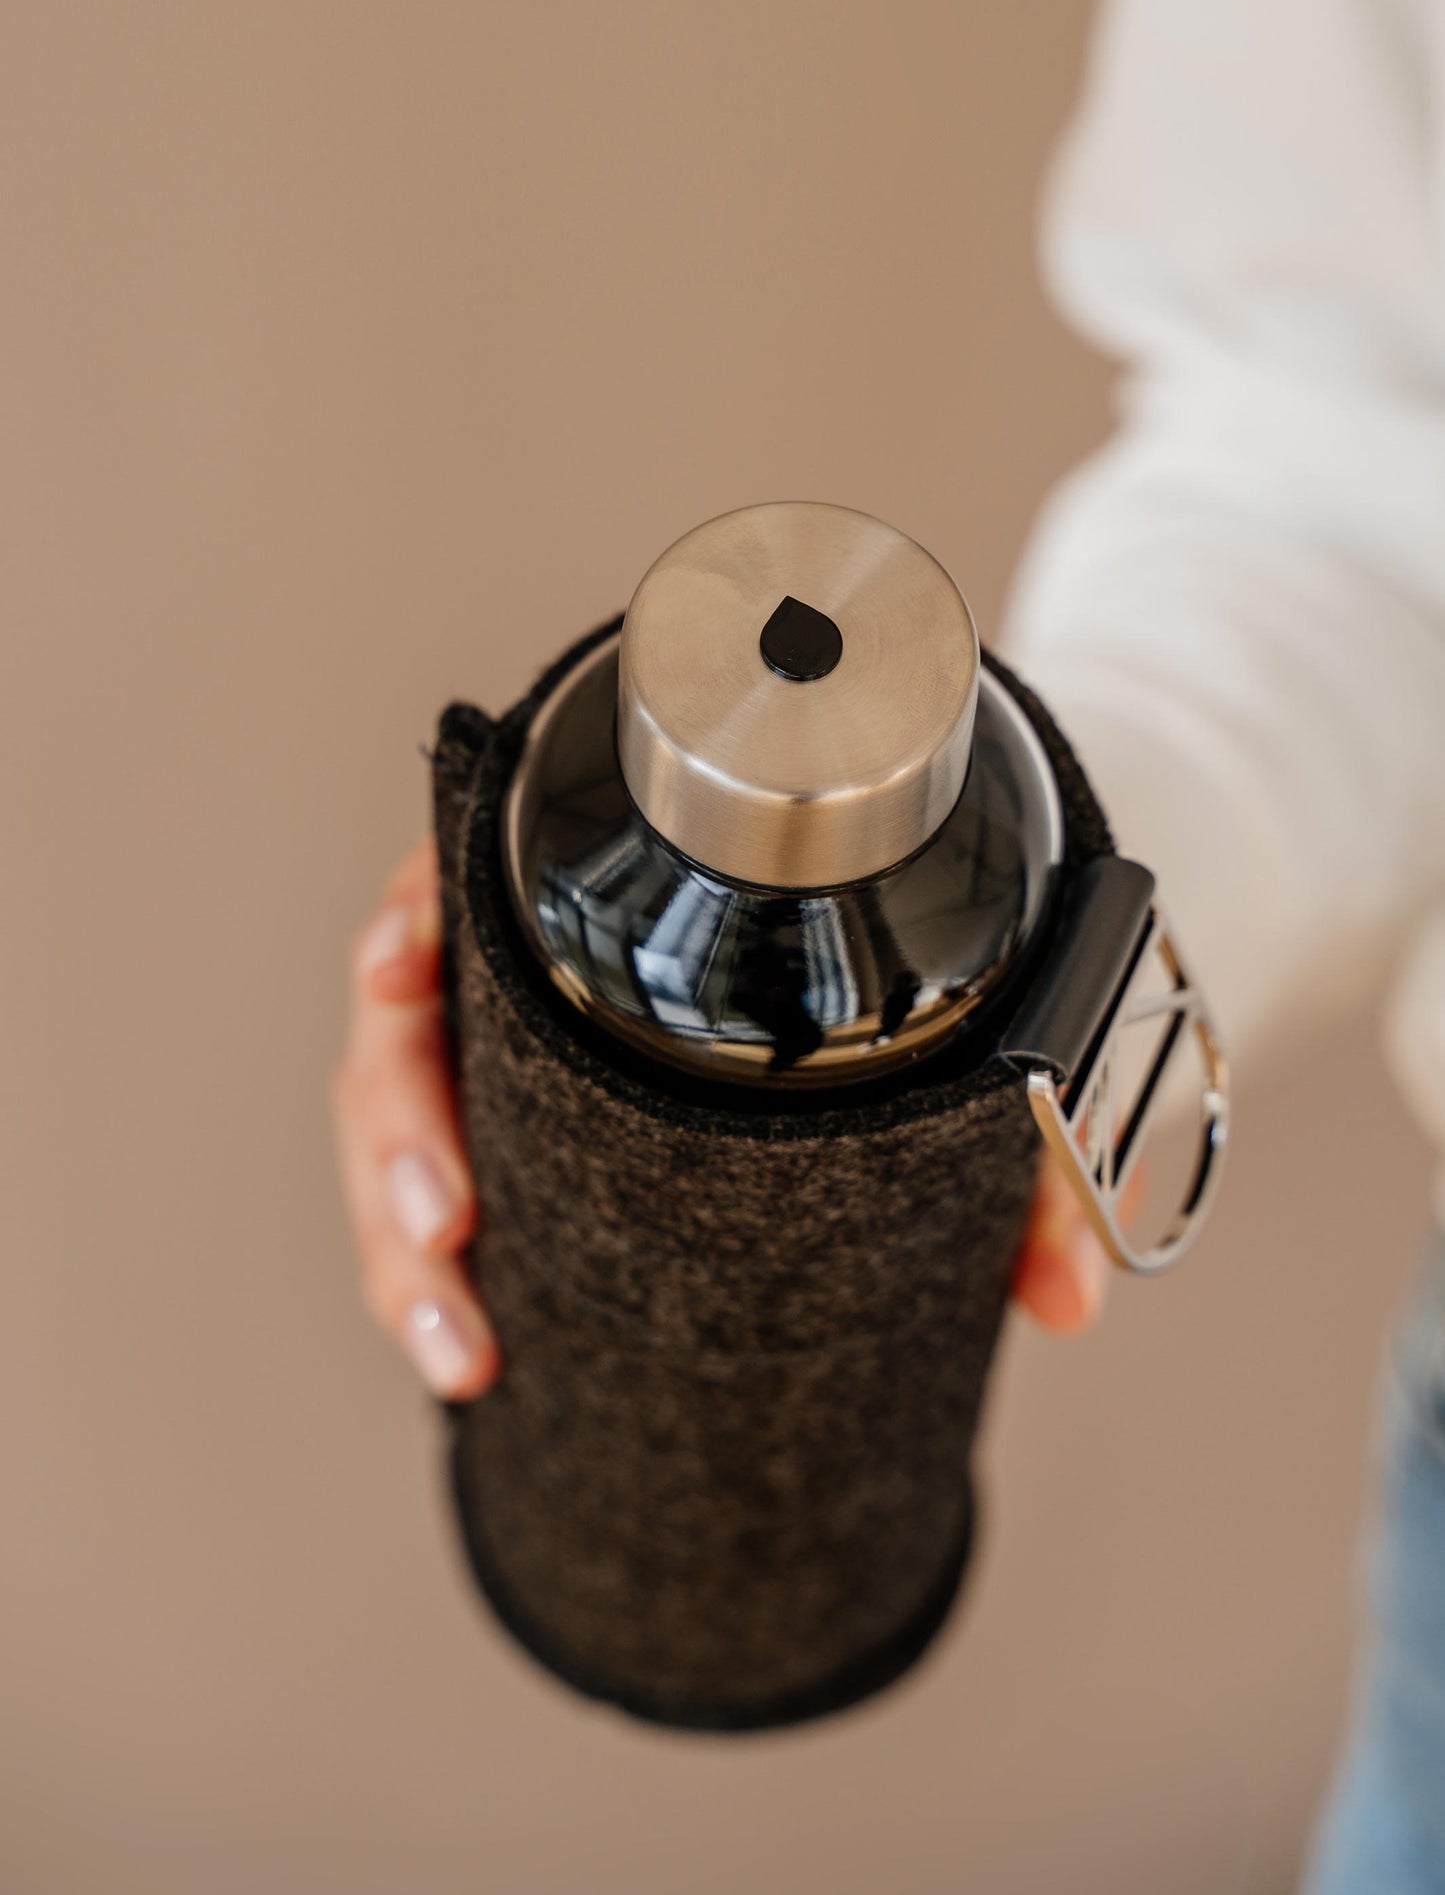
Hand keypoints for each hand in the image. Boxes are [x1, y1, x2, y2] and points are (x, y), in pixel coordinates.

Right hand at [333, 842, 1110, 1398]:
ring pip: (407, 1119)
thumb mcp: (978, 1018)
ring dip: (403, 1234)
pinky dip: (429, 1251)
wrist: (912, 900)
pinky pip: (446, 1172)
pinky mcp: (529, 1110)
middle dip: (403, 1139)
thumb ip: (1024, 1154)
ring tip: (460, 1340)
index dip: (415, 926)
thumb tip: (1063, 1302)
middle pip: (416, 1024)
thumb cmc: (922, 940)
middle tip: (449, 1235)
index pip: (473, 870)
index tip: (404, 972)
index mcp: (612, 876)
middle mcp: (543, 954)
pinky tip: (456, 1322)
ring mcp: (525, 1037)